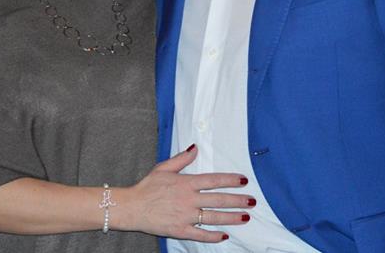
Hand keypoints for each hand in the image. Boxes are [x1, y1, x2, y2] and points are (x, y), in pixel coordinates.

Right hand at [118, 145, 253, 241]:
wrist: (132, 207)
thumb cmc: (147, 186)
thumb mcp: (163, 168)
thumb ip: (181, 159)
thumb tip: (195, 148)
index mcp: (186, 183)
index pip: (214, 180)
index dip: (230, 180)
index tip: (244, 180)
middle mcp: (188, 199)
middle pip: (218, 199)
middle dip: (237, 200)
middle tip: (252, 201)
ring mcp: (185, 216)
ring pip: (213, 217)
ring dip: (231, 217)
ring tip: (245, 217)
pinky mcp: (179, 230)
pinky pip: (199, 234)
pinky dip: (213, 236)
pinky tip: (224, 236)